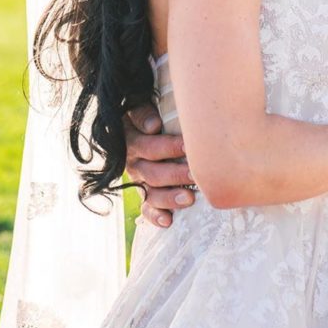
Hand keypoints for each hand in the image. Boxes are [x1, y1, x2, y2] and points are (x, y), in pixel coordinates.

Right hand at [125, 104, 193, 228]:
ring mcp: (139, 179)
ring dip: (170, 197)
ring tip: (190, 199)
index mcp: (132, 139)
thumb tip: (154, 126)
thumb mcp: (141, 105)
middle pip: (153, 172)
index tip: (187, 145)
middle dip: (176, 174)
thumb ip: (143, 112)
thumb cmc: (150, 112)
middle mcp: (134, 162)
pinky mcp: (144, 192)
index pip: (148, 145)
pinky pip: (147, 208)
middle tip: (196, 174)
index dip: (167, 146)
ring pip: (152, 193)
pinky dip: (156, 216)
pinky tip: (168, 222)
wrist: (137, 123)